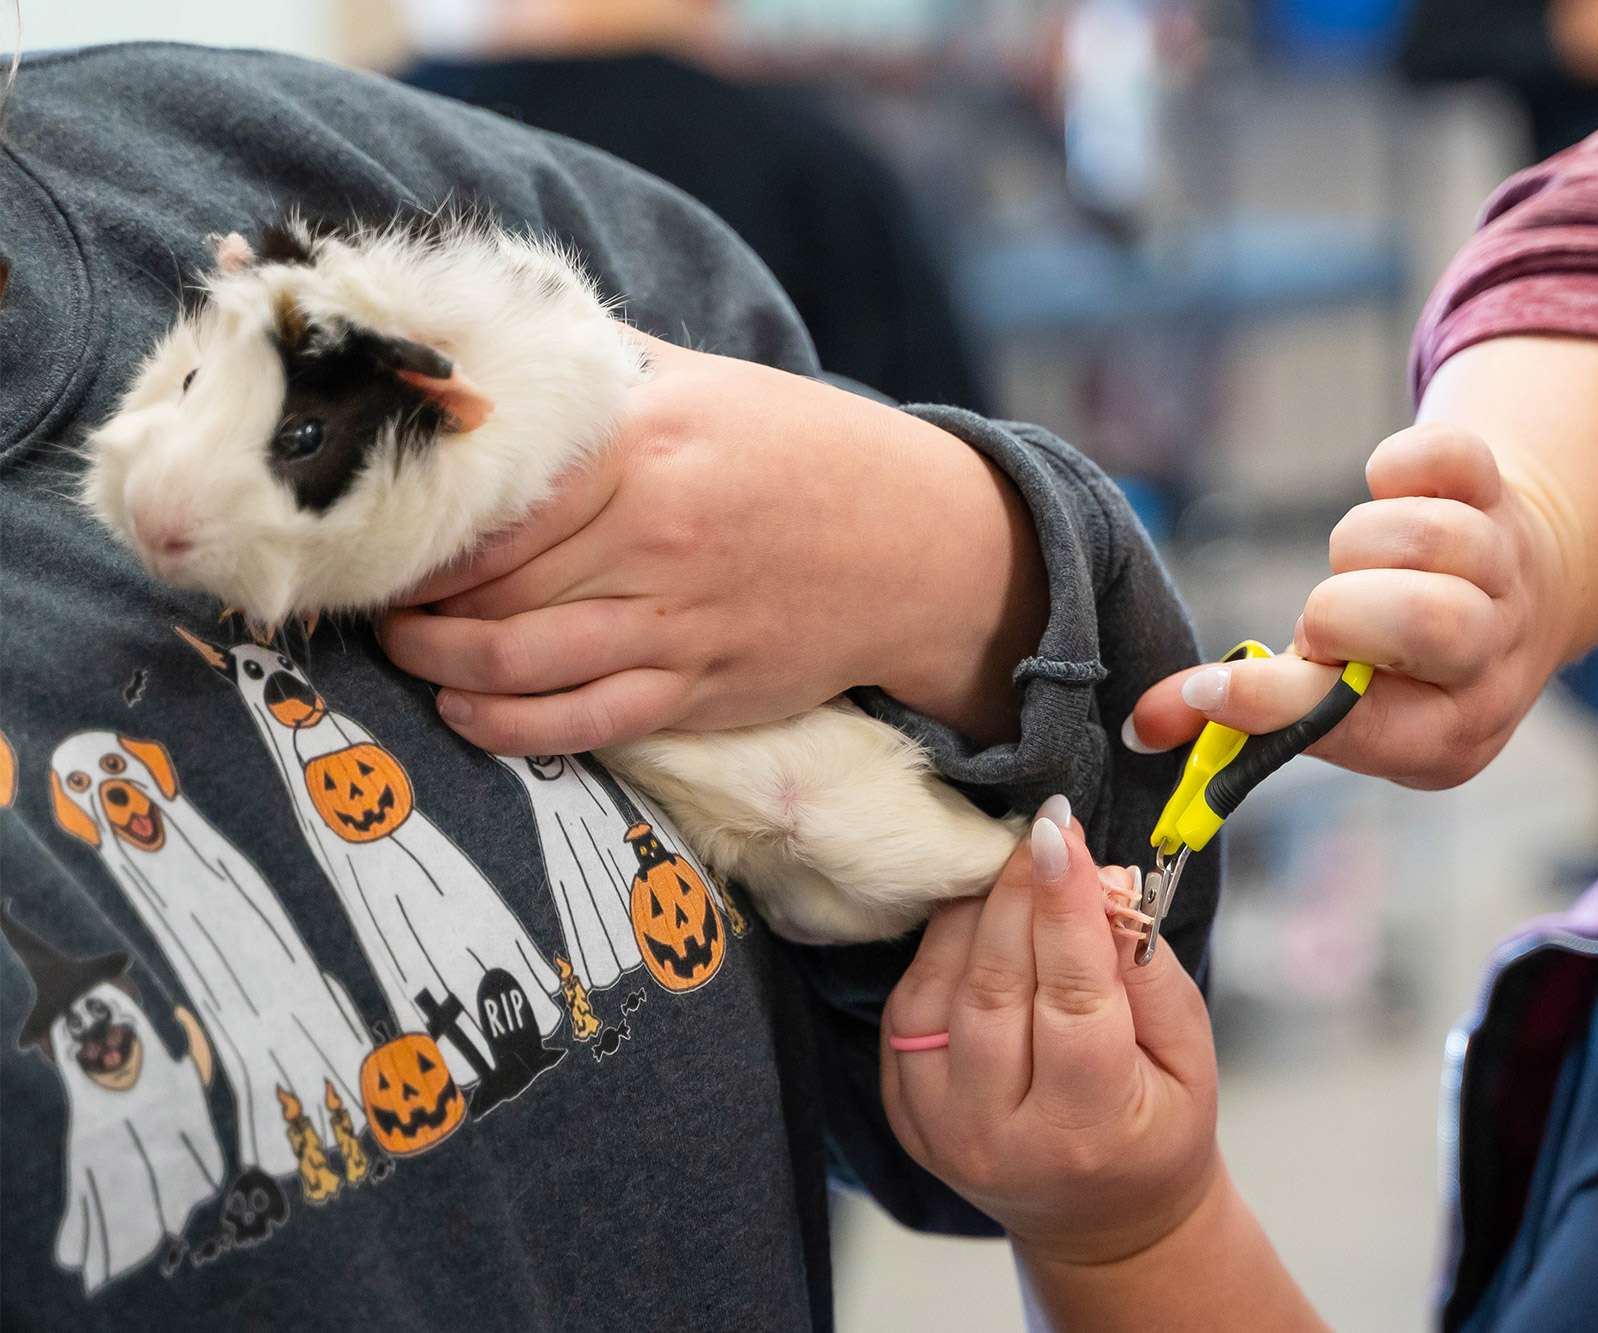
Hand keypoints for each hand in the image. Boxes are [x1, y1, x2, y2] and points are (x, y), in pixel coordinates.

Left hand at [377, 330, 1044, 753]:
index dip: (412, 516)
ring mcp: (678, 621)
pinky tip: (466, 712)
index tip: (367, 519)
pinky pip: (582, 722)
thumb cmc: (806, 453)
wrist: (920, 548)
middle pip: (487, 580)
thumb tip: (494, 346)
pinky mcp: (699, 687)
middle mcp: (655, 536)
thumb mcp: (708, 383)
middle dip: (408, 593)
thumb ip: (600, 374)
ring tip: (406, 646)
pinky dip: (506, 725)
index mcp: (645, 446)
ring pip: (518, 659)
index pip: (492, 492)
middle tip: (362, 589)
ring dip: (438, 663)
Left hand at [881, 801, 1219, 1265]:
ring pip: (940, 990)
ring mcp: (939, 1126)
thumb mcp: (1190, 1058)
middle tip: (1041, 830)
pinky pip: (909, 1006)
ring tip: (1015, 865)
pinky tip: (978, 915)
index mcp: (1084, 1130)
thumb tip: (1103, 884)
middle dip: (1017, 894)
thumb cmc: (1156, 1128)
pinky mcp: (904, 1109)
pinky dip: (941, 948)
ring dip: (975, 912)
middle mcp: (997, 1135)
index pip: (1072, 1001)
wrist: (1098, 1219)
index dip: (1065, 910)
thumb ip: (1148, 975)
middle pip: (996, 989)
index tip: (1063, 832)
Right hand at [1125, 424, 1572, 789]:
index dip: (1274, 701)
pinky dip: (1396, 465)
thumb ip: (1246, 712)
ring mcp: (1506, 571)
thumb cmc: (1394, 661)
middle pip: (1426, 620)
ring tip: (1359, 567)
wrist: (1518, 599)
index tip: (1210, 686)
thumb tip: (1143, 724)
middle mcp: (1491, 659)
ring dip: (1362, 543)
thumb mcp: (1335, 705)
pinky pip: (1445, 457)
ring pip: (1428, 536)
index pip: (1361, 724)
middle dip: (1342, 613)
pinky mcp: (1501, 493)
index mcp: (1443, 735)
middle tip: (1326, 625)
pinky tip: (1389, 494)